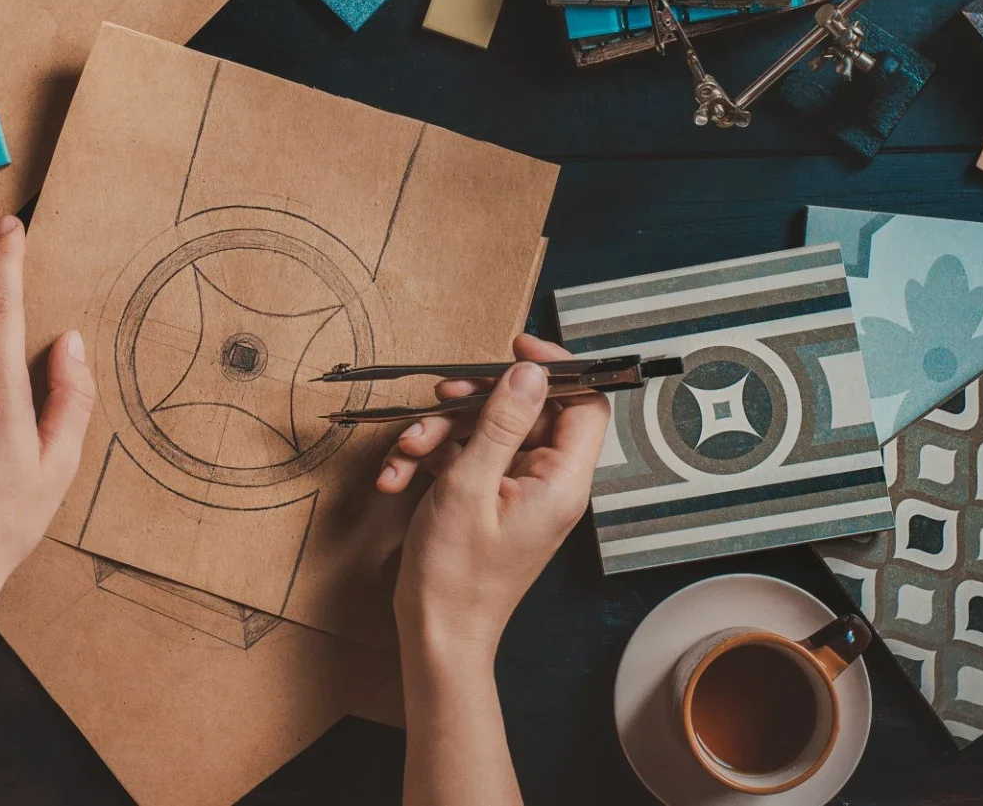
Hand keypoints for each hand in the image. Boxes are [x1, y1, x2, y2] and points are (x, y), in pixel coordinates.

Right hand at [385, 336, 607, 664]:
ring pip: (488, 433)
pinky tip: (398, 475)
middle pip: (526, 412)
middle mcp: (548, 484)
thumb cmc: (456, 575)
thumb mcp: (470, 486)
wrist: (436, 635)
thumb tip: (529, 371)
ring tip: (408, 449)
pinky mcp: (490, 502)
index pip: (584, 404)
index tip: (515, 347)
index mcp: (562, 482)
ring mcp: (517, 493)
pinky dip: (432, 460)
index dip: (556, 369)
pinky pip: (467, 460)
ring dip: (441, 433)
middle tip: (442, 398)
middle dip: (475, 402)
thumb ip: (501, 423)